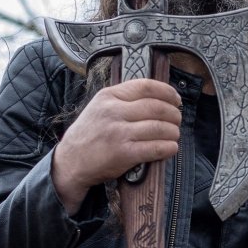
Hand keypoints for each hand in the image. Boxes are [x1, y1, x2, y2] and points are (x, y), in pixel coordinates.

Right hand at [51, 78, 182, 213]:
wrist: (71, 161)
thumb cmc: (90, 134)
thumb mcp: (100, 106)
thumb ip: (124, 99)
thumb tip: (158, 96)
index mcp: (109, 96)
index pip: (146, 86)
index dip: (167, 92)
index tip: (176, 99)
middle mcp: (113, 112)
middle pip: (157, 107)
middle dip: (174, 114)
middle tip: (177, 120)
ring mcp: (118, 133)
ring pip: (160, 127)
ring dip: (173, 132)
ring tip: (174, 135)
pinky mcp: (123, 154)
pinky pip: (155, 148)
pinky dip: (169, 148)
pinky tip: (170, 148)